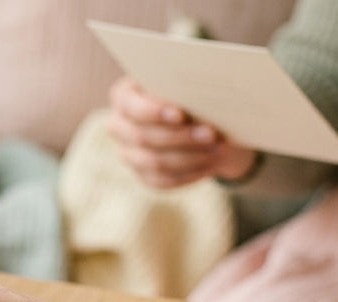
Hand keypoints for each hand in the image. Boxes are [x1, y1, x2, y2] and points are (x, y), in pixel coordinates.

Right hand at [107, 76, 257, 188]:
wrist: (200, 118)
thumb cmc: (192, 92)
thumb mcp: (188, 84)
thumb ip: (186, 88)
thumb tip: (201, 98)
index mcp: (124, 96)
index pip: (130, 107)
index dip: (153, 112)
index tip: (181, 114)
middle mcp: (119, 126)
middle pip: (142, 137)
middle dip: (180, 137)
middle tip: (212, 134)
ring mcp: (129, 153)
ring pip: (154, 162)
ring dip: (190, 157)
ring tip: (218, 150)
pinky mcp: (143, 175)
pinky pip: (162, 181)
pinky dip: (188, 174)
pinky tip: (210, 165)